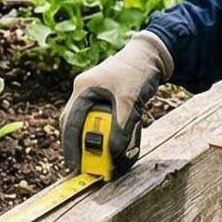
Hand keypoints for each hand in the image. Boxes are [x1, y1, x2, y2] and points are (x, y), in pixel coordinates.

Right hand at [60, 31, 172, 176]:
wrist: (152, 55)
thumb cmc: (137, 71)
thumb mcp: (129, 100)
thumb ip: (121, 127)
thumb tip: (113, 153)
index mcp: (84, 89)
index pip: (69, 122)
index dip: (70, 146)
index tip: (74, 166)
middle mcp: (85, 93)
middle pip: (74, 125)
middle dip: (80, 146)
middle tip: (86, 166)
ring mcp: (95, 96)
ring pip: (88, 125)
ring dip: (96, 142)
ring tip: (104, 159)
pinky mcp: (106, 101)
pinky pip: (102, 122)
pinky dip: (108, 135)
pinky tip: (118, 145)